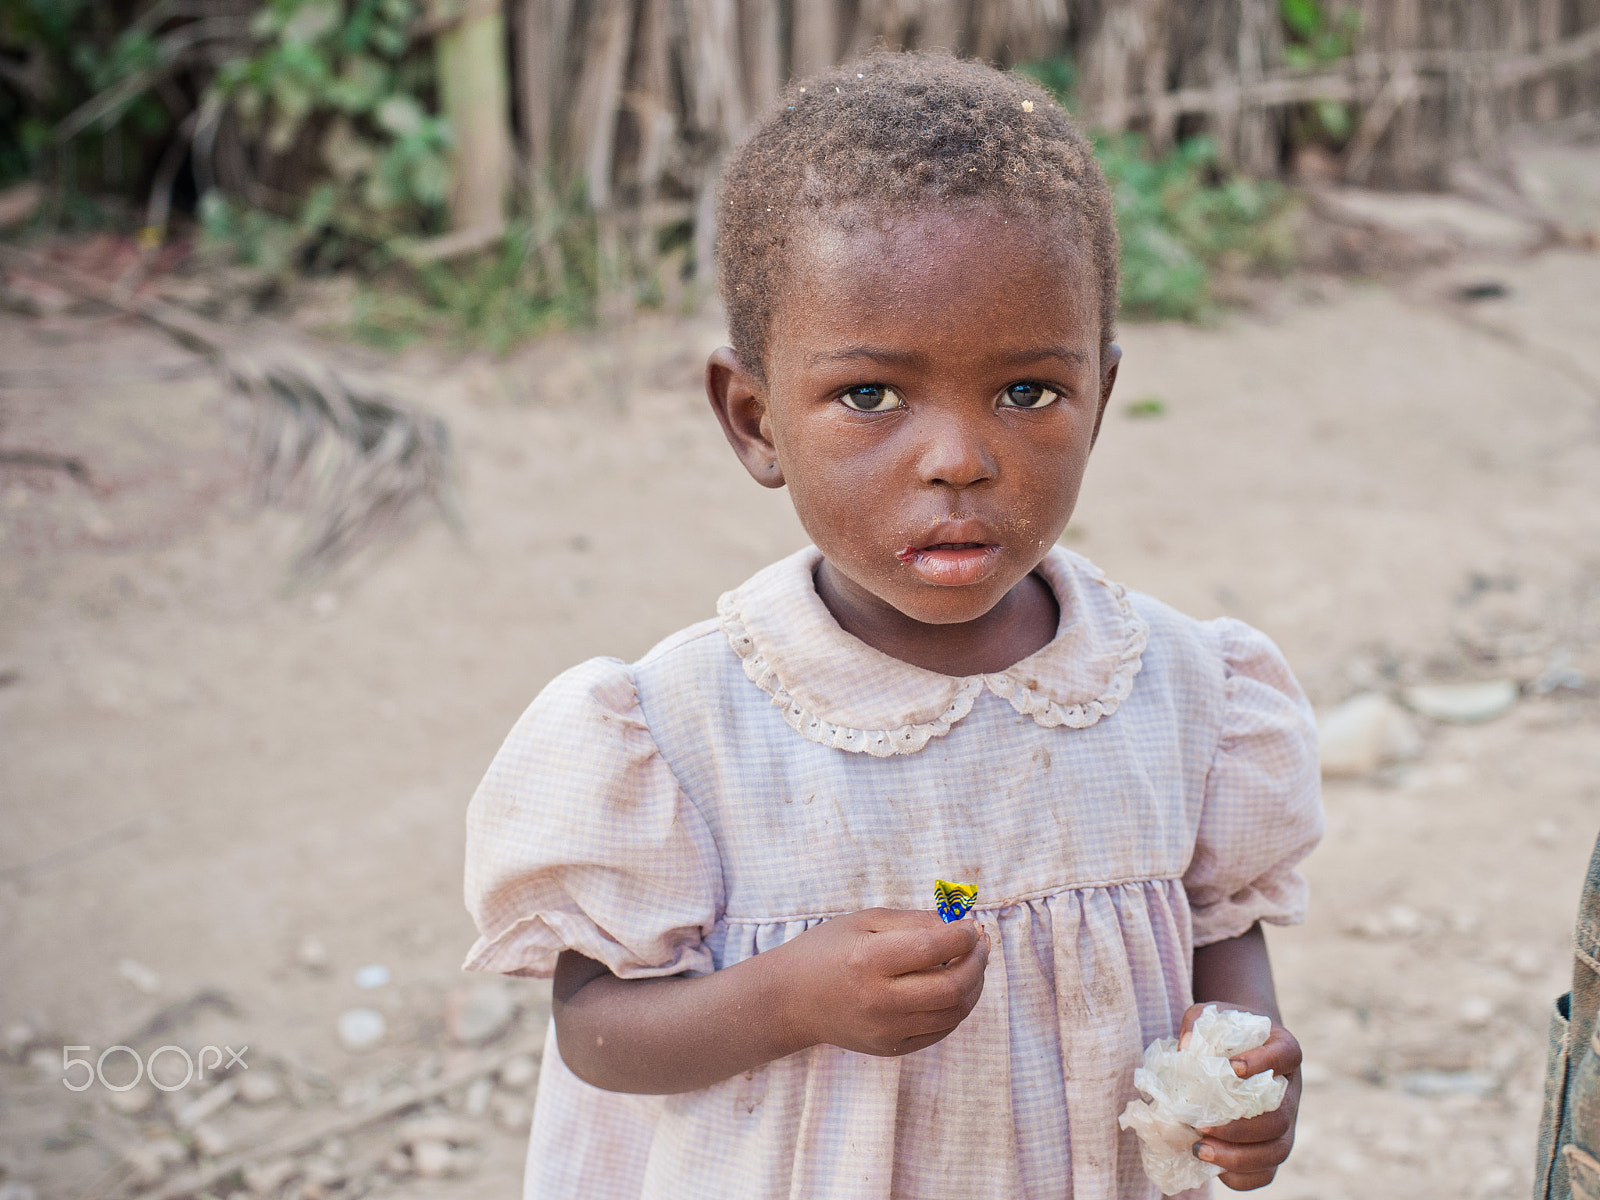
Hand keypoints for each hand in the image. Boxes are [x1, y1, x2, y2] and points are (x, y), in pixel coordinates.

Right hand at [776, 907, 989, 1056]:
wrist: (791, 1000)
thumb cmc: (828, 950)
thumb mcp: (864, 922)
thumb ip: (913, 921)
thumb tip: (961, 924)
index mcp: (869, 961)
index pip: (934, 948)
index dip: (962, 934)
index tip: (969, 924)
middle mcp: (879, 1000)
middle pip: (952, 987)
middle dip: (978, 962)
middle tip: (980, 945)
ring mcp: (886, 1030)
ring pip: (954, 1013)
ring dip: (973, 986)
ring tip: (971, 964)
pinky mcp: (891, 1048)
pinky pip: (940, 1030)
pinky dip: (956, 1008)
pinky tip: (954, 988)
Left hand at [1179, 1002, 1301, 1190]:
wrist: (1242, 1046)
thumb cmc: (1226, 1031)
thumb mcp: (1212, 1016)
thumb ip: (1196, 1023)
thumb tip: (1185, 1049)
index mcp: (1283, 1051)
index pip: (1286, 1055)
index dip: (1264, 1063)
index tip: (1233, 1068)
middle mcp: (1290, 1090)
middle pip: (1280, 1118)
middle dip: (1241, 1128)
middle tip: (1201, 1125)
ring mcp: (1286, 1121)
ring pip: (1277, 1150)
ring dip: (1238, 1157)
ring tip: (1200, 1150)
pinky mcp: (1272, 1144)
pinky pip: (1266, 1172)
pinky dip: (1241, 1176)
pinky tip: (1211, 1167)